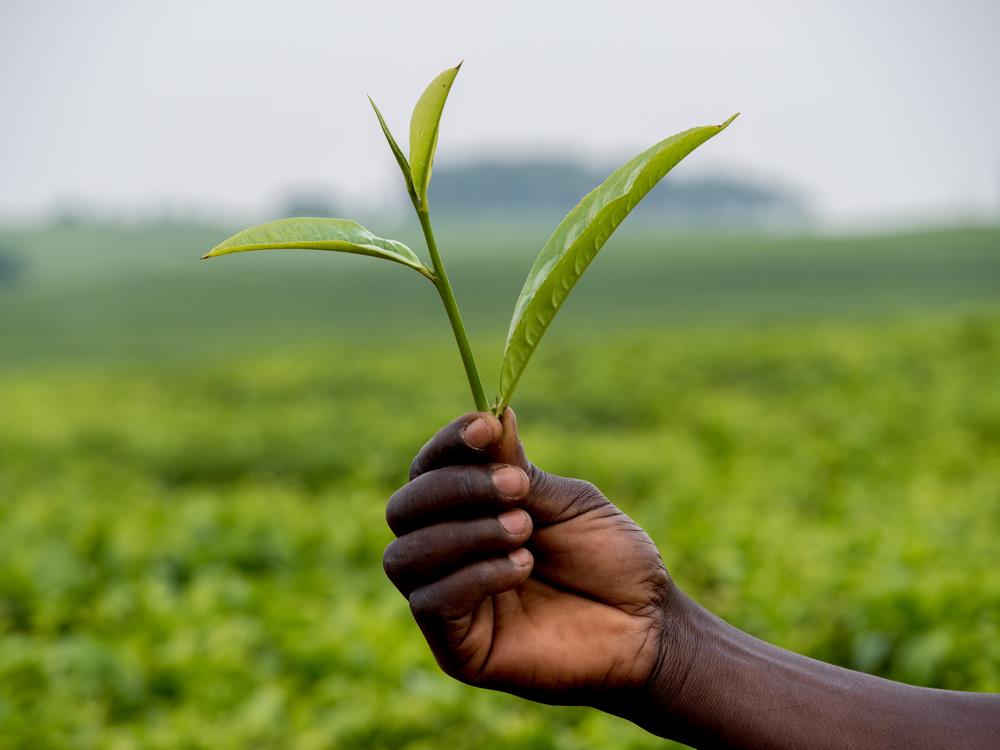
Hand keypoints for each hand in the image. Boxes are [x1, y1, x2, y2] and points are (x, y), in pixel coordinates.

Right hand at [383, 409, 676, 705]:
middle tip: (516, 487)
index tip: (485, 427)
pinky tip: (522, 566)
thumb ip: (517, 468)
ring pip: (405, 557)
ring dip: (464, 532)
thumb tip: (491, 412)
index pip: (427, 471)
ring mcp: (448, 603)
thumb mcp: (566, 501)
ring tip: (524, 529)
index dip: (448, 444)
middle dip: (455, 488)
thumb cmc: (609, 560)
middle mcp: (447, 554)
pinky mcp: (457, 648)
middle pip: (403, 510)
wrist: (648, 626)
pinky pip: (430, 603)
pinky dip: (474, 575)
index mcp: (468, 513)